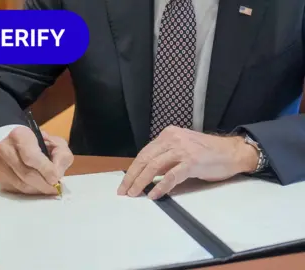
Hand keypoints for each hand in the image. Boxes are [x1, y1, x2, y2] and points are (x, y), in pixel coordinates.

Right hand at [0, 126, 73, 194]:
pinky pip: (16, 190)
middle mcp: (5, 148)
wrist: (20, 146)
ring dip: (38, 190)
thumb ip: (61, 156)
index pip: (30, 156)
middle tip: (55, 188)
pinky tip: (37, 188)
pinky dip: (30, 192)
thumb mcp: (56, 144)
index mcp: (19, 135)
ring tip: (48, 188)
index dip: (45, 169)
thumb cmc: (40, 144)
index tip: (56, 178)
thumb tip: (56, 173)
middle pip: (26, 173)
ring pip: (21, 184)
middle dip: (44, 183)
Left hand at [118, 126, 258, 199]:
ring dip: (141, 182)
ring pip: (154, 166)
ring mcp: (182, 150)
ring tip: (134, 194)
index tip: (124, 183)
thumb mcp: (182, 149)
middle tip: (123, 191)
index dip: (132, 169)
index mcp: (168, 135)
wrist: (233, 152)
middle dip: (132, 177)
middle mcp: (173, 139)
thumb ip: (165, 158)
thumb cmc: (208, 153)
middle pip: (145, 159)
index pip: (144, 153)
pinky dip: (160, 186)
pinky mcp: (192, 162)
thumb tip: (146, 174)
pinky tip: (153, 194)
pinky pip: (171, 176)